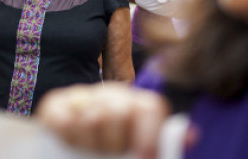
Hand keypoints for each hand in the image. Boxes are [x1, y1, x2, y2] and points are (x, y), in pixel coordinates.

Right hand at [37, 83, 170, 158]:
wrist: (67, 153)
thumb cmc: (111, 153)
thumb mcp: (140, 151)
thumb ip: (163, 143)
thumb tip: (192, 135)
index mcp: (137, 105)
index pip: (149, 107)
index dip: (150, 134)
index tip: (144, 157)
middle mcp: (111, 95)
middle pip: (120, 112)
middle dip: (115, 144)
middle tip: (109, 155)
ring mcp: (82, 96)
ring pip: (93, 117)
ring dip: (91, 145)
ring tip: (91, 153)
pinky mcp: (55, 104)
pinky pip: (64, 120)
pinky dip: (68, 138)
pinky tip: (71, 144)